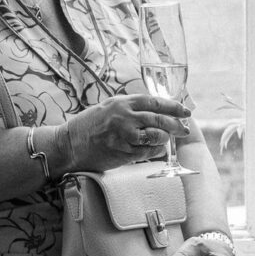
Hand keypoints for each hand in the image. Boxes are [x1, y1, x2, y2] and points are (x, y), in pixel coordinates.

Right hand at [66, 93, 190, 173]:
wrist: (69, 144)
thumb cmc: (90, 124)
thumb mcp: (110, 107)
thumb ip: (131, 107)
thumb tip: (157, 109)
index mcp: (122, 103)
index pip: (155, 102)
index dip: (173, 107)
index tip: (186, 111)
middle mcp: (124, 117)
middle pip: (159, 120)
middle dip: (176, 125)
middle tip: (185, 129)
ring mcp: (123, 136)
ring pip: (155, 137)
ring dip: (165, 138)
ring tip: (167, 139)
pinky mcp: (122, 153)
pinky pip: (147, 153)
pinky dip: (155, 151)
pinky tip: (156, 149)